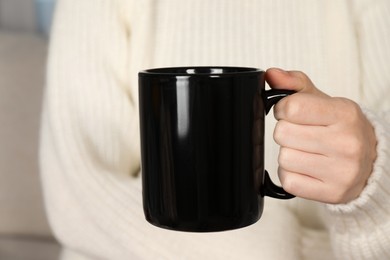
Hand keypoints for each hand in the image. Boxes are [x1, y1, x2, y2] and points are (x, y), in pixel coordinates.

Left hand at [265, 68, 376, 203]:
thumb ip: (294, 85)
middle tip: (302, 134)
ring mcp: (341, 171)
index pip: (292, 107)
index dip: (283, 109)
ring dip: (289, 154)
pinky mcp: (332, 193)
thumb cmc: (340, 128)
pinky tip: (307, 169)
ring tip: (307, 152)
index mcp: (345, 114)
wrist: (370, 162)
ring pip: (284, 158)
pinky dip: (291, 175)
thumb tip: (271, 74)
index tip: (291, 113)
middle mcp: (347, 143)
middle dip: (286, 132)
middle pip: (283, 134)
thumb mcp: (323, 101)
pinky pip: (289, 181)